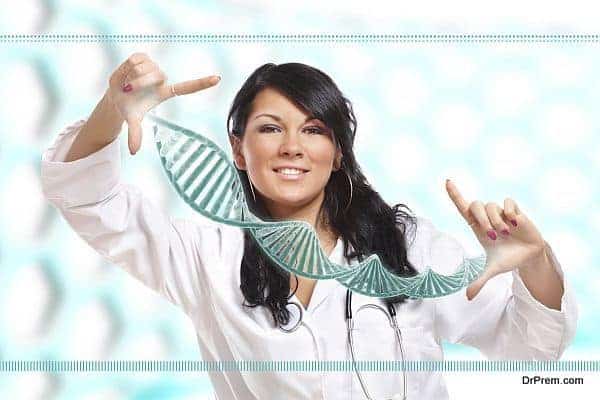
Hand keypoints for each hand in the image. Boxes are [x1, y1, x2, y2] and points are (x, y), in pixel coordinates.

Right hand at [105, 52, 220, 154]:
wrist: (115, 94)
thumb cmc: (129, 107)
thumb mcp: (132, 120)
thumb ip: (135, 134)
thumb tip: (133, 152)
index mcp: (165, 93)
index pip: (187, 88)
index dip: (202, 83)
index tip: (218, 79)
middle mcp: (162, 78)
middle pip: (155, 75)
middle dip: (138, 83)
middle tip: (128, 90)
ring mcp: (153, 66)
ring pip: (143, 68)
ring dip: (130, 77)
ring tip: (127, 83)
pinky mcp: (143, 57)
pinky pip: (134, 59)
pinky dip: (126, 68)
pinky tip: (125, 73)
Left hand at [445, 179, 545, 299]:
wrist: (529, 256)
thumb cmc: (508, 259)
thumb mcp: (492, 270)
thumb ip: (479, 281)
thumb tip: (468, 297)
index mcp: (477, 227)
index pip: (463, 207)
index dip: (455, 194)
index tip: (447, 181)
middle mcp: (487, 217)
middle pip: (476, 205)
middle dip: (482, 218)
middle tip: (492, 235)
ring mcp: (501, 213)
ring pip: (492, 205)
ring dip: (497, 220)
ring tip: (506, 233)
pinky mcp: (515, 211)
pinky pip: (508, 203)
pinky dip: (510, 213)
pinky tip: (516, 224)